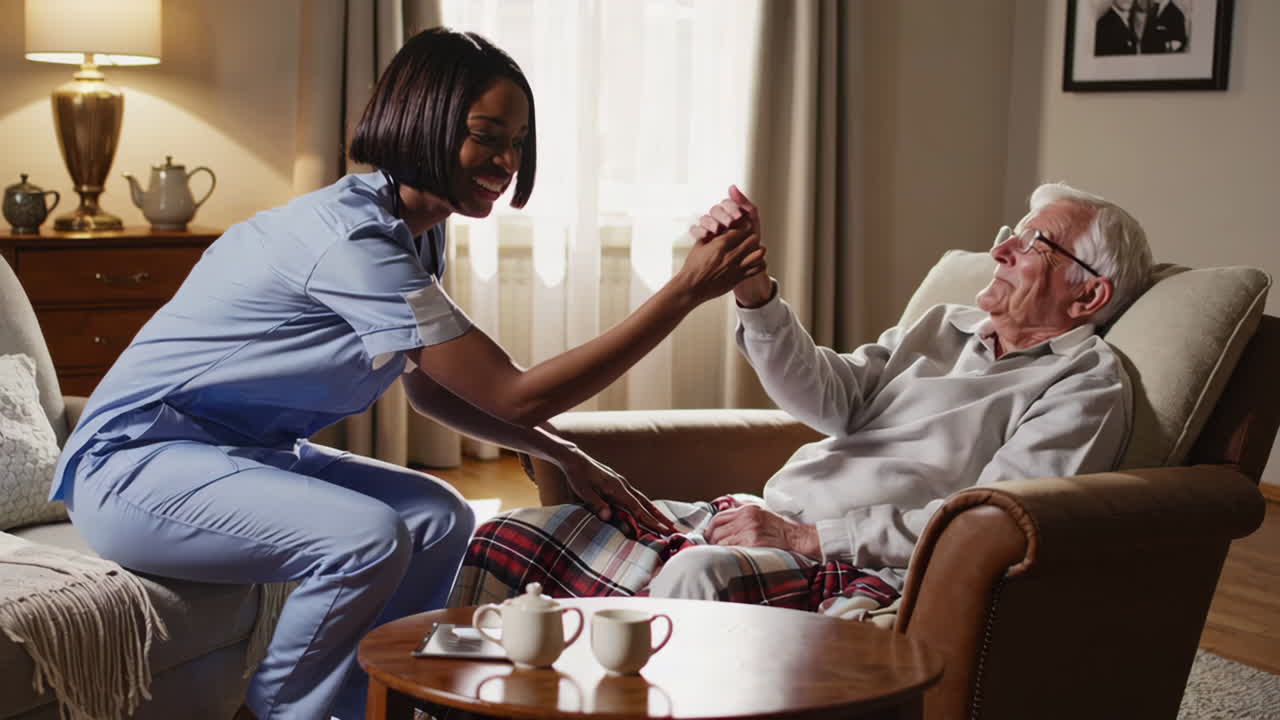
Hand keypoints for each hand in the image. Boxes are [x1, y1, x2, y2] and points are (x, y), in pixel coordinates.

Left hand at [557, 448, 675, 532]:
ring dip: (656, 513)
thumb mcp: (583, 491)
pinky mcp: (619, 485)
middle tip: (675, 530)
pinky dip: (646, 506)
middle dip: (661, 519)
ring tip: (667, 523)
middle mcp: (624, 486)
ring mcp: (623, 484)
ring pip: (644, 501)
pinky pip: (637, 498)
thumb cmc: (578, 476)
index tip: (664, 531)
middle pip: (647, 505)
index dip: (650, 521)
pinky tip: (648, 511)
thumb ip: (596, 504)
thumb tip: (607, 516)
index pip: (637, 509)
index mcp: (617, 489)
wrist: (575, 459)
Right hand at [688, 185, 755, 241]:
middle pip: (715, 210)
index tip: (738, 215)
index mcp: (731, 213)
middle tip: (729, 224)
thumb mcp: (752, 223)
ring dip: (710, 223)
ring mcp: (709, 228)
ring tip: (716, 231)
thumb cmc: (750, 243)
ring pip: (704, 218)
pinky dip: (699, 231)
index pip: (727, 203)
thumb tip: (732, 188)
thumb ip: (746, 205)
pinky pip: (694, 229)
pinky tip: (706, 236)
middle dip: (723, 216)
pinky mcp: (701, 237)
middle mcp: (719, 219)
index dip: (732, 208)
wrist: (744, 261)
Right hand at [688, 186, 773, 307]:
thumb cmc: (693, 267)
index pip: (740, 230)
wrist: (692, 287)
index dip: (743, 226)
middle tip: (751, 238)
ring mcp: (736, 268)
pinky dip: (760, 263)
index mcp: (719, 245)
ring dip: (758, 249)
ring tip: (756, 249)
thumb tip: (718, 228)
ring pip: (758, 253)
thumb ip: (711, 235)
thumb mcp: (699, 246)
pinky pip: (758, 269)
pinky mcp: (738, 279)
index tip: (745, 226)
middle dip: (752, 237)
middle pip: (752, 239)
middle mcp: (730, 255)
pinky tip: (755, 262)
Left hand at [705, 504, 820, 558]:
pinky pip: (732, 548)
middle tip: (711, 547)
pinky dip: (726, 553)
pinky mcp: (754, 543)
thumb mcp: (761, 510)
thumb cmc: (779, 526)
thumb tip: (729, 503)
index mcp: (747, 510)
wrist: (796, 537)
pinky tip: (727, 556)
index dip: (710, 528)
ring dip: (717, 548)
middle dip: (711, 540)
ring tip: (719, 552)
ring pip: (722, 540)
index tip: (708, 535)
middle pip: (717, 529)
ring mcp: (750, 530)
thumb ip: (744, 508)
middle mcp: (747, 518)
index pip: (719, 517)